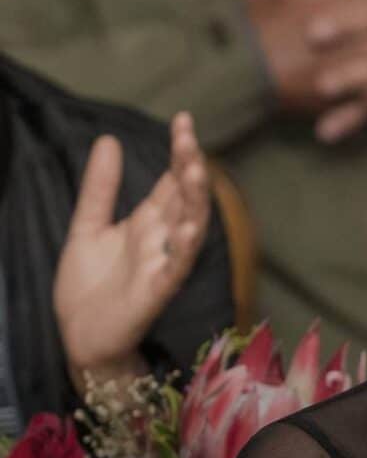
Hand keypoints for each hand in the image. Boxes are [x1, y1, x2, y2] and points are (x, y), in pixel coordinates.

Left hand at [53, 113, 209, 383]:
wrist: (80, 337)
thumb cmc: (89, 287)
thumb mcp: (87, 226)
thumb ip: (100, 188)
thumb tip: (109, 139)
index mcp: (148, 222)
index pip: (171, 180)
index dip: (179, 151)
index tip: (183, 120)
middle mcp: (163, 238)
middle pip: (185, 197)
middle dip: (189, 167)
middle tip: (188, 138)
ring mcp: (164, 262)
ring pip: (190, 226)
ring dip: (196, 201)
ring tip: (194, 171)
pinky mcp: (158, 290)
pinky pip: (177, 266)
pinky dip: (185, 247)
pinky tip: (190, 227)